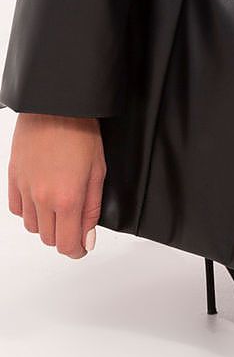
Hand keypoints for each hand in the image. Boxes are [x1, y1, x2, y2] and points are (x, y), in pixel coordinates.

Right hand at [8, 113, 105, 259]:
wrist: (56, 106)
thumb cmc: (81, 132)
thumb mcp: (98, 171)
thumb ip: (92, 209)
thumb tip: (87, 238)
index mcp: (67, 198)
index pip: (66, 244)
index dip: (76, 250)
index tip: (82, 246)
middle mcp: (42, 198)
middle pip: (49, 239)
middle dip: (64, 235)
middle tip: (76, 221)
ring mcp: (25, 189)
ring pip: (33, 227)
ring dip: (47, 223)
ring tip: (60, 203)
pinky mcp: (13, 179)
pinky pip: (18, 209)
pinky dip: (30, 210)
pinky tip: (42, 197)